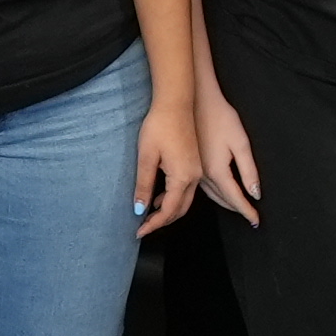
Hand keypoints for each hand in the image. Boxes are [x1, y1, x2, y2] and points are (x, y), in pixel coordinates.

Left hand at [133, 101, 199, 237]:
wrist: (176, 103)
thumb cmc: (160, 126)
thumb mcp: (146, 157)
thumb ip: (144, 185)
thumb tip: (140, 209)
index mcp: (183, 177)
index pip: (169, 210)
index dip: (153, 224)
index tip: (139, 232)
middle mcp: (194, 176)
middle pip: (181, 209)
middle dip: (163, 221)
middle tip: (144, 227)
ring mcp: (196, 169)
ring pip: (186, 200)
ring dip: (169, 211)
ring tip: (150, 216)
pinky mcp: (194, 162)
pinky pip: (187, 189)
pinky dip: (174, 198)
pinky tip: (160, 197)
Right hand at [197, 77, 261, 220]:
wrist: (197, 102)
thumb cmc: (221, 118)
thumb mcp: (241, 143)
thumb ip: (248, 170)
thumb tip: (255, 193)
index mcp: (218, 171)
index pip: (235, 198)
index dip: (247, 210)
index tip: (256, 221)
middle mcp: (203, 175)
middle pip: (223, 199)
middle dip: (237, 209)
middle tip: (250, 217)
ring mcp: (195, 170)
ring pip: (211, 194)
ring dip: (224, 203)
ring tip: (236, 209)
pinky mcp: (191, 163)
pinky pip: (202, 186)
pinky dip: (212, 194)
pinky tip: (217, 194)